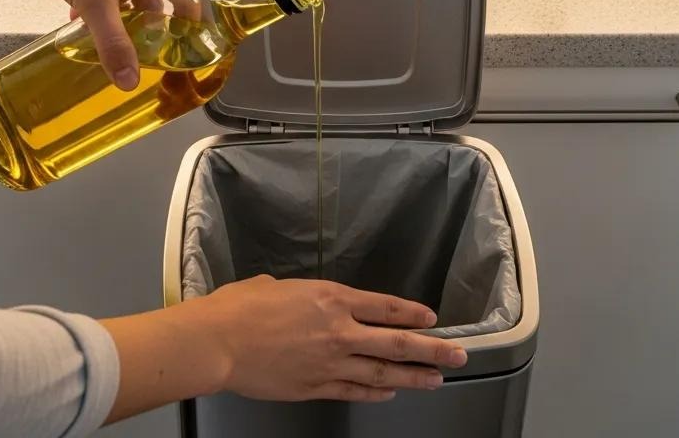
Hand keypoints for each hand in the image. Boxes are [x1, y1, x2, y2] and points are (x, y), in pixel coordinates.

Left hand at [14, 0, 194, 88]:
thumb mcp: (96, 1)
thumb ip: (114, 43)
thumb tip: (130, 80)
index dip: (193, 17)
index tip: (188, 44)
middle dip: (156, 24)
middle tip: (153, 51)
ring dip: (127, 18)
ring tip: (121, 44)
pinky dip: (104, 9)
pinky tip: (86, 26)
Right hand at [198, 275, 466, 401]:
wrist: (219, 342)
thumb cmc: (242, 305)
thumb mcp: (279, 285)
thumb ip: (303, 295)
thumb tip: (304, 302)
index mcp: (331, 298)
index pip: (384, 307)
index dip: (412, 313)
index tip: (432, 318)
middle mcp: (339, 331)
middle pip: (396, 342)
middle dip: (431, 348)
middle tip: (459, 353)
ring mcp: (329, 364)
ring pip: (382, 373)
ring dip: (413, 377)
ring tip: (437, 379)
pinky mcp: (315, 388)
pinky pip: (354, 391)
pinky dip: (376, 394)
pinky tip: (391, 394)